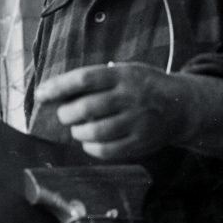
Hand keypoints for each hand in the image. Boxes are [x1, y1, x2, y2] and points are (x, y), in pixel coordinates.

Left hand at [34, 62, 188, 159]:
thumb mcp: (126, 72)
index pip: (84, 79)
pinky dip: (92, 148)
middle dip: (67, 114)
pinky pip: (108, 150)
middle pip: (87, 107)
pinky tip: (90, 143)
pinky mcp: (141, 141)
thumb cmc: (144, 87)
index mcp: (124, 75)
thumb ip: (98, 81)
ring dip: (78, 132)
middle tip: (64, 115)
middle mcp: (131, 96)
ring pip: (96, 131)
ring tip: (78, 129)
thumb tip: (59, 93)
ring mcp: (138, 120)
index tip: (41, 93)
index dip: (59, 86)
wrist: (181, 106)